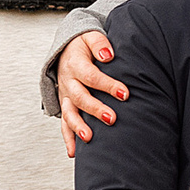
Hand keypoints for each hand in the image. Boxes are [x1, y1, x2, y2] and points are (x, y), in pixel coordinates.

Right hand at [56, 30, 126, 157]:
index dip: (107, 85)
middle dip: (94, 109)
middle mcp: (68, 81)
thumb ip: (99, 43)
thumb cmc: (84, 45)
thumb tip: (108, 54)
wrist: (65, 50)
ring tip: (89, 137)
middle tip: (111, 118)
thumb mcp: (90, 36)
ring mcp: (65, 96)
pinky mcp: (66, 106)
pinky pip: (64, 124)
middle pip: (80, 97)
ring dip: (78, 126)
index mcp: (75, 64)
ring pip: (69, 113)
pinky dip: (68, 138)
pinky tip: (73, 153)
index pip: (91, 76)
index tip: (125, 94)